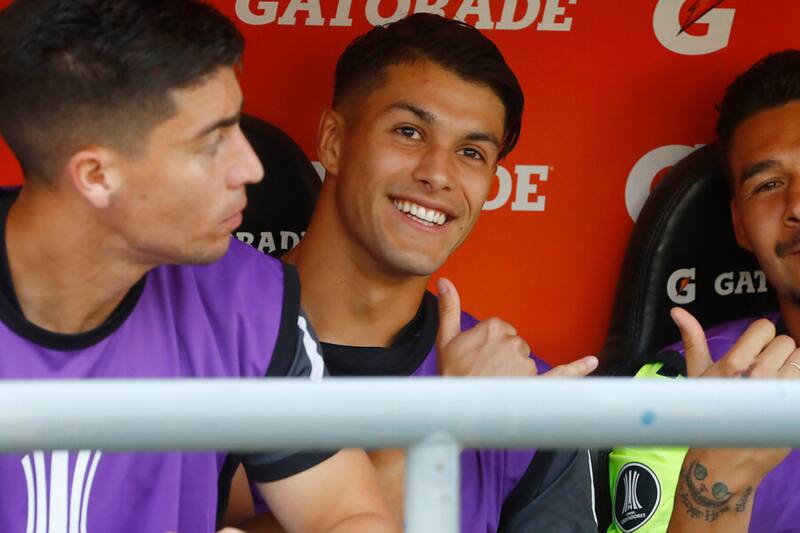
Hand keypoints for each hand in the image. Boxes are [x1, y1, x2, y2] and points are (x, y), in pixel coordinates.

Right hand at [435, 278, 596, 376]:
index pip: (501, 332)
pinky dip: (578, 369)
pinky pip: (562, 374)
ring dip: (514, 375)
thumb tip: (446, 282)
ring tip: (495, 387)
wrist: (456, 409)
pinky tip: (591, 362)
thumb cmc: (451, 376)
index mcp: (494, 327)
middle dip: (503, 360)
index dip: (490, 347)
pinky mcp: (538, 384)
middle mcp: (513, 343)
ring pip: (526, 364)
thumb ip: (449, 308)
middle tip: (485, 375)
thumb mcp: (445, 339)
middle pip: (515, 347)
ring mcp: (526, 364)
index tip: (479, 358)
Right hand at [669, 307, 796, 512]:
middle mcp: (759, 374)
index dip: (761, 338)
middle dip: (777, 353)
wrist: (723, 458)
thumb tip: (677, 311)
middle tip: (763, 371)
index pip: (765, 327)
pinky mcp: (790, 408)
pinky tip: (780, 399)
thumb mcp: (697, 375)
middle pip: (786, 342)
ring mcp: (778, 393)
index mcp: (734, 362)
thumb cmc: (707, 413)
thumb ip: (692, 339)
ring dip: (792, 367)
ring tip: (774, 383)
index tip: (754, 352)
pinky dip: (794, 387)